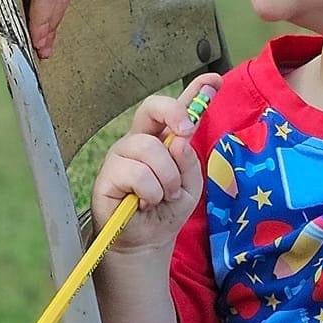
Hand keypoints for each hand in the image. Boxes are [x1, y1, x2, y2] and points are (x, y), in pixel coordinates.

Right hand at [90, 77, 220, 252]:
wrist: (145, 242)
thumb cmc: (166, 210)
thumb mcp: (189, 186)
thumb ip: (189, 162)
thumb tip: (180, 140)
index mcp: (161, 139)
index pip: (174, 109)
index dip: (194, 91)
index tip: (214, 80)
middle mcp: (138, 140)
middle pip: (152, 107)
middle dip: (175, 115)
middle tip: (186, 137)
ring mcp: (121, 155)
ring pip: (150, 148)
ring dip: (166, 177)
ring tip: (163, 196)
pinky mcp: (107, 175)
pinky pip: (137, 174)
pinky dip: (150, 192)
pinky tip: (145, 203)